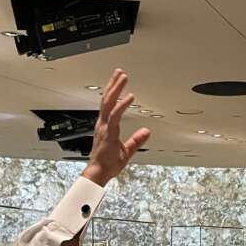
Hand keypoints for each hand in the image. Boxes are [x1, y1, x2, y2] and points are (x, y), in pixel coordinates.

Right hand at [82, 69, 149, 186]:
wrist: (99, 172)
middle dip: (113, 84)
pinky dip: (122, 104)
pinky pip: (115, 115)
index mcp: (105, 126)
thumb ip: (137, 139)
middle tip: (119, 72)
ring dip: (116, 89)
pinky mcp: (108, 132)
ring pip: (109, 103)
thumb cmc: (108, 163)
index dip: (113, 91)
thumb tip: (147, 132)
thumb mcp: (127, 150)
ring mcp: (104, 127)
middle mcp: (103, 124)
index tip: (118, 81)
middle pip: (106, 99)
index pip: (108, 104)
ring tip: (122, 77)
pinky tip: (129, 97)